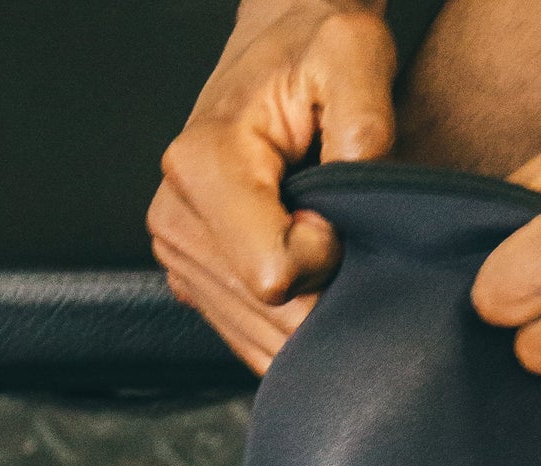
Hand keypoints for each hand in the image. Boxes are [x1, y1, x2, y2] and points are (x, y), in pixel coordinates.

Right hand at [150, 2, 398, 372]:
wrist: (282, 50)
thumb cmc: (318, 52)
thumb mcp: (355, 55)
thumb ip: (364, 125)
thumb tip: (356, 205)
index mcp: (202, 165)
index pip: (275, 276)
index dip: (326, 255)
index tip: (334, 211)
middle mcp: (176, 218)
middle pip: (273, 320)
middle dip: (322, 292)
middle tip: (334, 228)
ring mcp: (179, 257)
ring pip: (265, 340)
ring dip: (308, 308)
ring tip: (315, 241)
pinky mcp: (192, 282)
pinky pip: (253, 339)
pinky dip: (290, 322)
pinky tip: (301, 270)